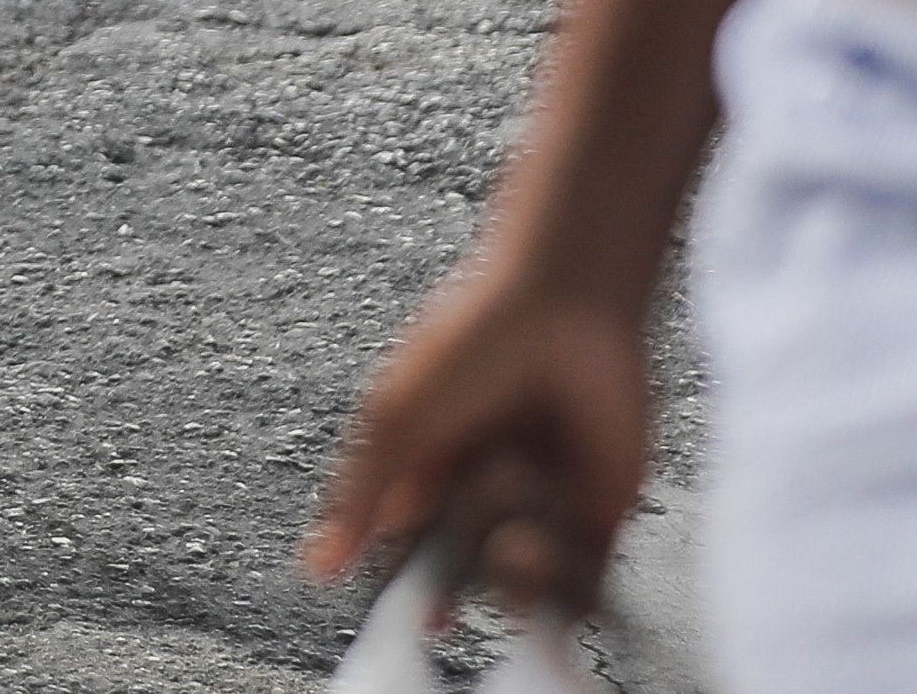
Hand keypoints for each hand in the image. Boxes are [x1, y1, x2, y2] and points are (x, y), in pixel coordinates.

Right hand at [304, 248, 652, 629]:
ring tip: (526, 521)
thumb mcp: (394, 418)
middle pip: (466, 576)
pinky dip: (573, 597)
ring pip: (524, 586)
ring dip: (521, 570)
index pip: (409, 553)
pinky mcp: (600, 515)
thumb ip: (358, 495)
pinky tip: (558, 573)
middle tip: (477, 543)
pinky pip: (587, 583)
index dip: (413, 586)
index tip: (418, 613)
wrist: (566, 303)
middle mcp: (481, 497)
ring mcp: (541, 509)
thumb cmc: (469, 341)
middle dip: (469, 574)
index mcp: (426, 474)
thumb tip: (316, 566)